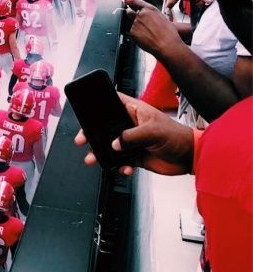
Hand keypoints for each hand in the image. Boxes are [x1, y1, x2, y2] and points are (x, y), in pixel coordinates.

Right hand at [74, 93, 193, 176]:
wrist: (189, 157)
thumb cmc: (176, 136)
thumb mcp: (152, 132)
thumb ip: (131, 137)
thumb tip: (114, 144)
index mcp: (135, 111)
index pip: (112, 102)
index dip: (98, 105)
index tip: (86, 111)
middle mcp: (131, 124)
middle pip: (106, 126)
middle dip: (93, 134)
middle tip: (83, 140)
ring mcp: (132, 141)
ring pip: (111, 146)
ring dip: (101, 153)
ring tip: (93, 159)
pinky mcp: (136, 156)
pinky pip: (121, 161)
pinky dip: (119, 166)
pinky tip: (125, 169)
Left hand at [125, 0, 182, 59]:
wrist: (166, 45)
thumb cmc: (168, 33)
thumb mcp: (162, 18)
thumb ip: (151, 14)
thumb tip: (147, 15)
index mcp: (149, 9)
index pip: (134, 1)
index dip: (129, 0)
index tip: (127, 0)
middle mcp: (141, 15)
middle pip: (129, 12)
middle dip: (131, 16)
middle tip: (140, 23)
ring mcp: (135, 24)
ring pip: (131, 24)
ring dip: (135, 27)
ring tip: (147, 34)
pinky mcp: (132, 33)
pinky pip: (131, 33)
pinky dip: (136, 35)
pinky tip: (144, 38)